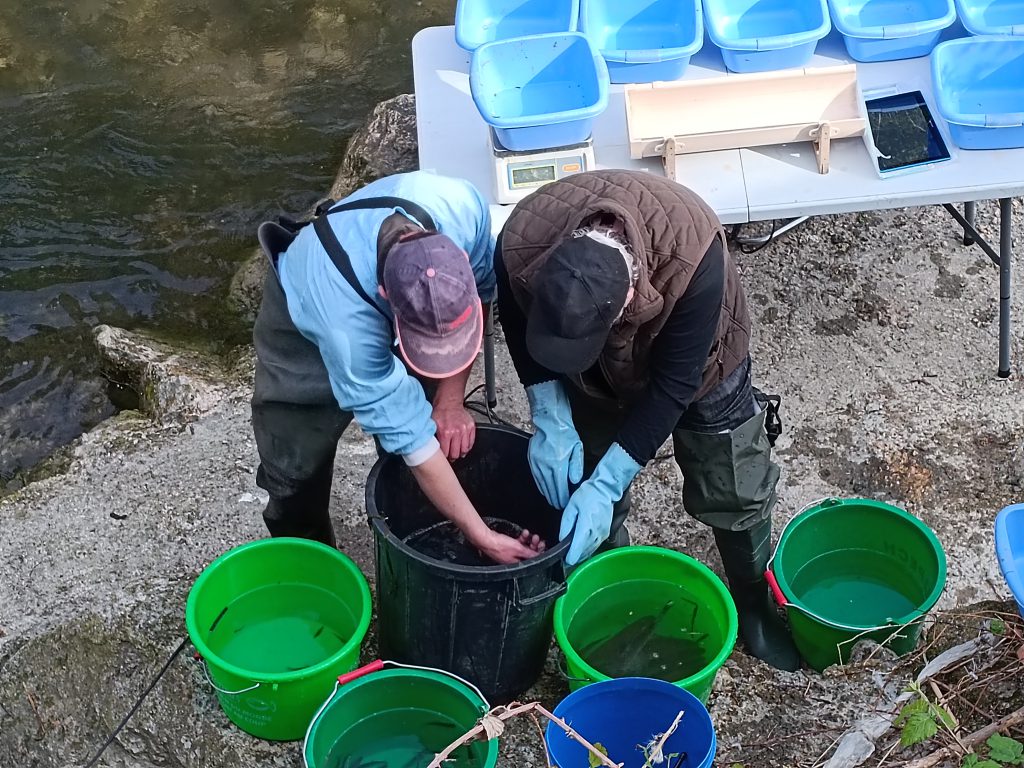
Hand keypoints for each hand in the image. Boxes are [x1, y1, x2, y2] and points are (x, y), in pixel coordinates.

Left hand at [432, 403, 476, 460]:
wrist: (449, 402)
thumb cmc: (440, 413)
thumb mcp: (432, 425)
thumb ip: (433, 437)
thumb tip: (430, 448)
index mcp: (445, 433)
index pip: (446, 453)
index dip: (444, 457)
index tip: (444, 458)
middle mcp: (456, 432)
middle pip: (456, 453)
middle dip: (452, 457)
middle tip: (450, 457)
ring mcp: (465, 430)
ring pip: (465, 449)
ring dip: (460, 453)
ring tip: (457, 453)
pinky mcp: (471, 427)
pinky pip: (471, 442)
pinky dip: (468, 447)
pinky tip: (464, 447)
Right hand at [471, 526, 546, 564]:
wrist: (486, 539)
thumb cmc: (499, 546)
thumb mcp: (518, 549)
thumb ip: (530, 553)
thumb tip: (539, 557)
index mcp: (517, 565)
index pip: (532, 561)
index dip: (538, 553)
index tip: (541, 545)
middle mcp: (514, 561)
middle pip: (528, 554)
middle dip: (534, 545)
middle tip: (537, 538)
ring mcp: (510, 554)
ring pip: (524, 548)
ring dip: (528, 540)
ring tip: (529, 534)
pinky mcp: (507, 548)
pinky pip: (518, 544)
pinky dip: (521, 539)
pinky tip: (523, 533)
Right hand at [526, 381, 584, 508]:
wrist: (550, 421)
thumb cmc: (565, 433)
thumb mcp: (577, 448)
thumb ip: (576, 466)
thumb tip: (574, 481)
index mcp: (557, 464)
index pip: (560, 488)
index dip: (563, 498)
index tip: (566, 504)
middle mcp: (545, 466)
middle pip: (550, 489)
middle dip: (555, 499)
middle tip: (560, 506)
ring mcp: (536, 464)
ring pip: (542, 485)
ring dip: (548, 495)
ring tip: (553, 501)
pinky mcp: (531, 460)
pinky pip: (536, 478)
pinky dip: (541, 486)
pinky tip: (544, 490)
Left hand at [560, 482, 614, 565]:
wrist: (604, 490)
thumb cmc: (587, 495)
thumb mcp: (571, 507)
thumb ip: (566, 524)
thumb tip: (562, 539)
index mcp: (587, 524)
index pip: (578, 546)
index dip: (571, 556)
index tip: (564, 560)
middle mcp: (597, 531)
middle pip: (584, 551)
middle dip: (574, 555)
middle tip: (564, 556)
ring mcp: (603, 533)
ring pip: (590, 550)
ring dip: (581, 554)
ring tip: (572, 553)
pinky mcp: (606, 533)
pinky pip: (595, 545)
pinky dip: (587, 549)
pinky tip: (581, 547)